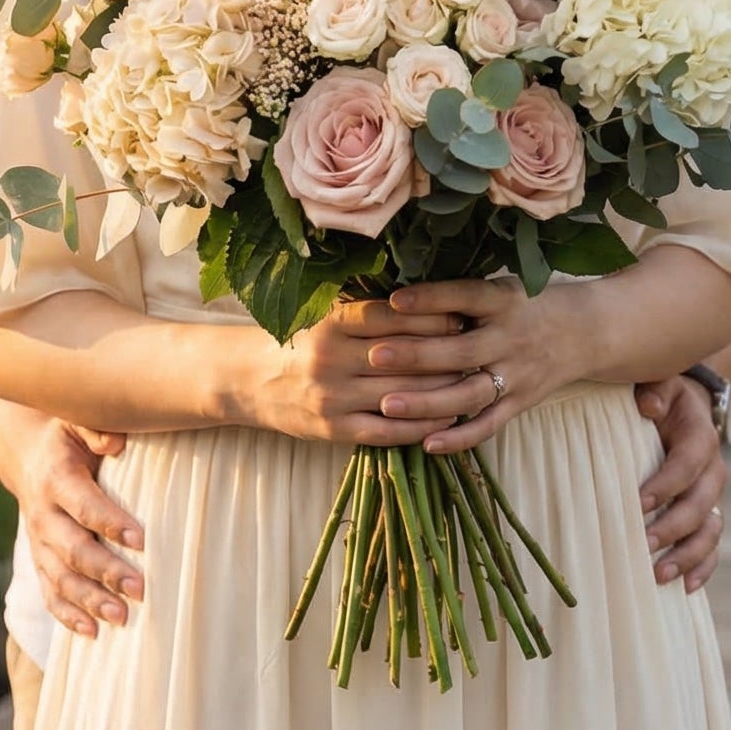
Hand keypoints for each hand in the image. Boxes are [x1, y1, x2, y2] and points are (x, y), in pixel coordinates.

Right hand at [15, 420, 145, 639]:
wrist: (28, 458)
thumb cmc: (68, 438)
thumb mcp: (78, 421)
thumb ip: (96, 428)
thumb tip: (116, 443)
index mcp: (56, 478)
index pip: (84, 505)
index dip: (110, 523)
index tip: (142, 540)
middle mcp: (43, 514)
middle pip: (72, 549)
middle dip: (105, 571)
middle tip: (140, 589)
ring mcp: (39, 543)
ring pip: (61, 578)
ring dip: (90, 601)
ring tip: (122, 617)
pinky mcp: (40, 562)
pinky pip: (50, 593)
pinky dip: (68, 615)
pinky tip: (92, 632)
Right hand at [248, 297, 472, 445]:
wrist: (251, 380)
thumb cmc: (301, 342)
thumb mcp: (326, 316)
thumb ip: (367, 310)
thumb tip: (426, 298)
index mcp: (331, 323)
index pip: (391, 316)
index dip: (430, 317)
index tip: (463, 315)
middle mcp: (331, 358)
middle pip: (401, 356)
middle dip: (445, 354)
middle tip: (479, 350)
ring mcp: (332, 397)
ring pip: (399, 394)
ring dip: (440, 392)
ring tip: (472, 384)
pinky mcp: (333, 429)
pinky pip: (386, 431)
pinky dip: (419, 427)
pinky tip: (445, 420)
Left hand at [369, 279, 582, 452]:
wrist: (587, 331)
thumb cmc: (527, 304)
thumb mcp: (502, 287)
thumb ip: (460, 293)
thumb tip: (398, 292)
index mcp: (505, 301)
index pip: (465, 297)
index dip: (431, 298)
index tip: (393, 301)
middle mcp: (512, 338)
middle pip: (462, 351)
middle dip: (417, 355)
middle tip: (375, 356)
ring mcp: (518, 375)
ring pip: (470, 394)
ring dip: (427, 402)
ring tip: (387, 404)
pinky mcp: (521, 403)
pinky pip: (488, 425)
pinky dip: (459, 438)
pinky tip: (426, 444)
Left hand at [634, 374, 726, 592]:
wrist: (685, 411)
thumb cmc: (662, 398)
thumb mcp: (660, 383)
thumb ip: (655, 387)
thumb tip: (648, 405)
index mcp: (700, 437)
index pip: (687, 464)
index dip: (666, 484)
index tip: (637, 503)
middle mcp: (712, 471)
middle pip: (700, 505)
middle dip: (672, 528)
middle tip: (641, 545)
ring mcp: (712, 498)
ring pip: (710, 532)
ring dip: (687, 556)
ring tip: (658, 576)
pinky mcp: (708, 517)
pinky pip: (712, 548)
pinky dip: (702, 569)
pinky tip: (685, 588)